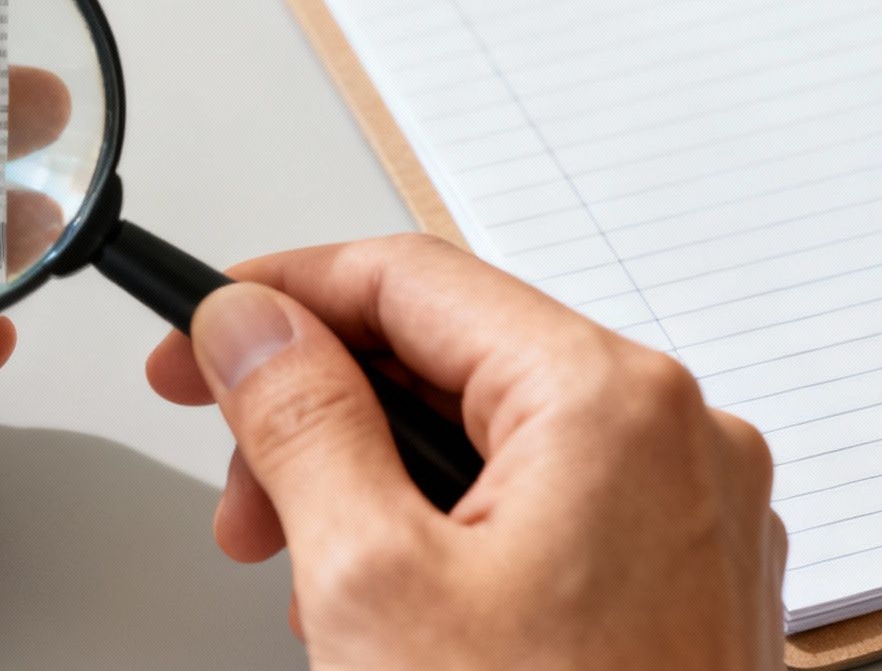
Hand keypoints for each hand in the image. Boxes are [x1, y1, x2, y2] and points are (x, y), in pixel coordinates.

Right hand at [146, 235, 783, 669]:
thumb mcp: (370, 581)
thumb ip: (297, 419)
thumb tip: (248, 325)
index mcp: (612, 404)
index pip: (409, 278)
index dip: (279, 296)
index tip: (197, 334)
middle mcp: (673, 438)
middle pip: (446, 356)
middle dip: (316, 412)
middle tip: (234, 486)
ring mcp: (684, 510)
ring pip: (481, 433)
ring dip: (364, 481)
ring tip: (302, 575)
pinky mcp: (671, 575)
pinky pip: (532, 500)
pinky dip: (436, 528)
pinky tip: (379, 603)